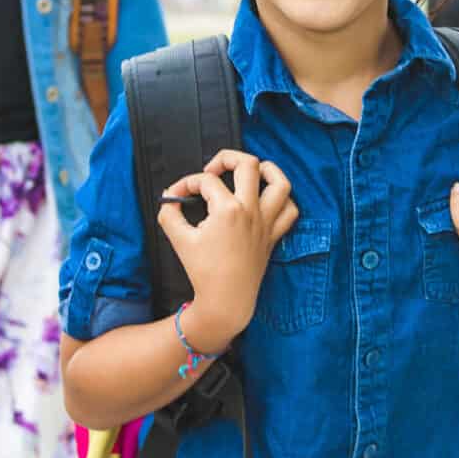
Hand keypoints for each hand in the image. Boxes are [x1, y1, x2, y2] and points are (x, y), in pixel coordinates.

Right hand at [154, 151, 296, 348]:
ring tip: (250, 171)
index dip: (187, 183)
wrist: (225, 300)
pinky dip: (282, 200)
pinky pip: (289, 211)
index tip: (176, 195)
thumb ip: (169, 213)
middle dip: (227, 158)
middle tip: (213, 170)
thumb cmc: (203, 272)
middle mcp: (251, 211)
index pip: (206, 181)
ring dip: (267, 170)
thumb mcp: (178, 239)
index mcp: (227, 210)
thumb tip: (170, 197)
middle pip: (247, 164)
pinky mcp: (273, 235)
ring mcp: (265, 222)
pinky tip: (266, 199)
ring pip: (280, 182)